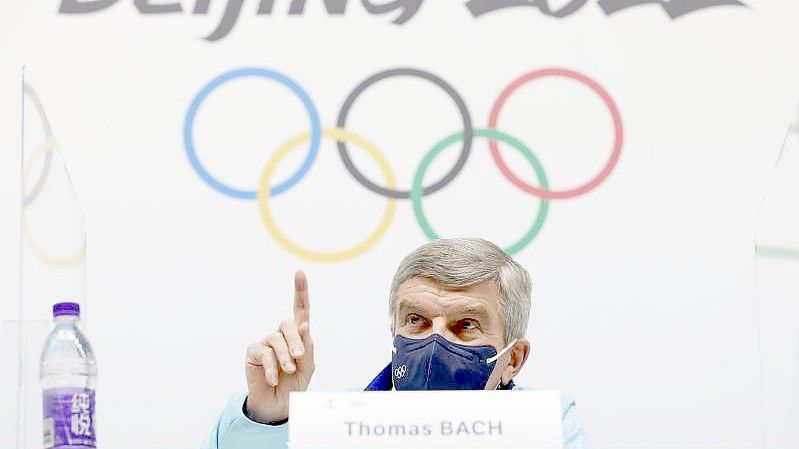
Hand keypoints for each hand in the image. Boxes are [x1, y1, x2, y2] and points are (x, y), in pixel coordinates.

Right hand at [244, 270, 313, 422]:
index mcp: (297, 335)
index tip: (299, 273)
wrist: (279, 404)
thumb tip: (304, 325)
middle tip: (299, 359)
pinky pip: (263, 353)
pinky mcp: (253, 352)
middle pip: (288, 324)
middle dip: (296, 341)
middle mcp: (281, 335)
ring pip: (276, 339)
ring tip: (288, 371)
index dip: (300, 291)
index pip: (300, 310)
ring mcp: (266, 342)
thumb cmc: (294, 384)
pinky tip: (274, 378)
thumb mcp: (307, 366)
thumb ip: (307, 346)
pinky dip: (271, 367)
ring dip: (285, 357)